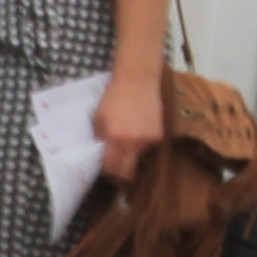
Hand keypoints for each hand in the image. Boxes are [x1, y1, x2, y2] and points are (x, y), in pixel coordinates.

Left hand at [94, 69, 164, 186]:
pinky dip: (141, 145)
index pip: (112, 169)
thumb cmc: (113, 98)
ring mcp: (148, 140)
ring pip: (138, 160)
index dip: (108, 173)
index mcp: (115, 138)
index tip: (106, 170)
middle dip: (121, 174)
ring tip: (127, 140)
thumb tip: (99, 155)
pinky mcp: (158, 136)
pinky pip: (148, 148)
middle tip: (116, 168)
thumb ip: (99, 139)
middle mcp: (133, 143)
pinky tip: (137, 131)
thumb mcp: (98, 118)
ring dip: (131, 156)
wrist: (137, 82)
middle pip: (127, 172)